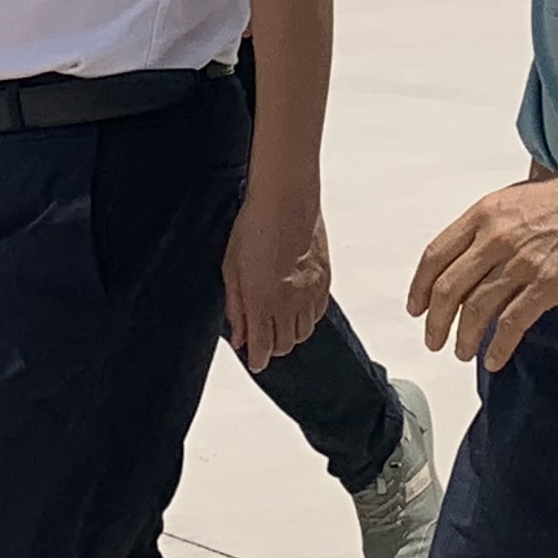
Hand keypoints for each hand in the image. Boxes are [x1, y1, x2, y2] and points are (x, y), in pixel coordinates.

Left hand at [225, 186, 331, 372]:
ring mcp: (310, 291)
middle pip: (285, 344)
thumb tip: (238, 337)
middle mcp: (289, 301)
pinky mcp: (325, 279)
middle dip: (272, 346)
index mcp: (262, 299)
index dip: (258, 359)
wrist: (286, 197)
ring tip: (278, 320)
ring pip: (303, 332)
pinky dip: (307, 317)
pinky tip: (296, 305)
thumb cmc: (253, 224)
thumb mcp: (231, 267)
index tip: (255, 361)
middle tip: (262, 337)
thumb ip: (235, 307)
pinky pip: (318, 313)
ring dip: (290, 332)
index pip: (263, 347)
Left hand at [411, 161, 557, 372]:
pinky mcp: (546, 285)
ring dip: (463, 338)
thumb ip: (485, 227)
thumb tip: (466, 258)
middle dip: (435, 322)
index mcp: (483, 215)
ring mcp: (520, 264)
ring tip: (461, 351)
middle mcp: (495, 239)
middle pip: (449, 289)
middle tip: (433, 339)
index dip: (420, 287)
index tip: (416, 307)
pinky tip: (493, 358)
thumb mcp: (511, 199)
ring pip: (476, 310)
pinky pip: (511, 323)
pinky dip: (498, 346)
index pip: (435, 256)